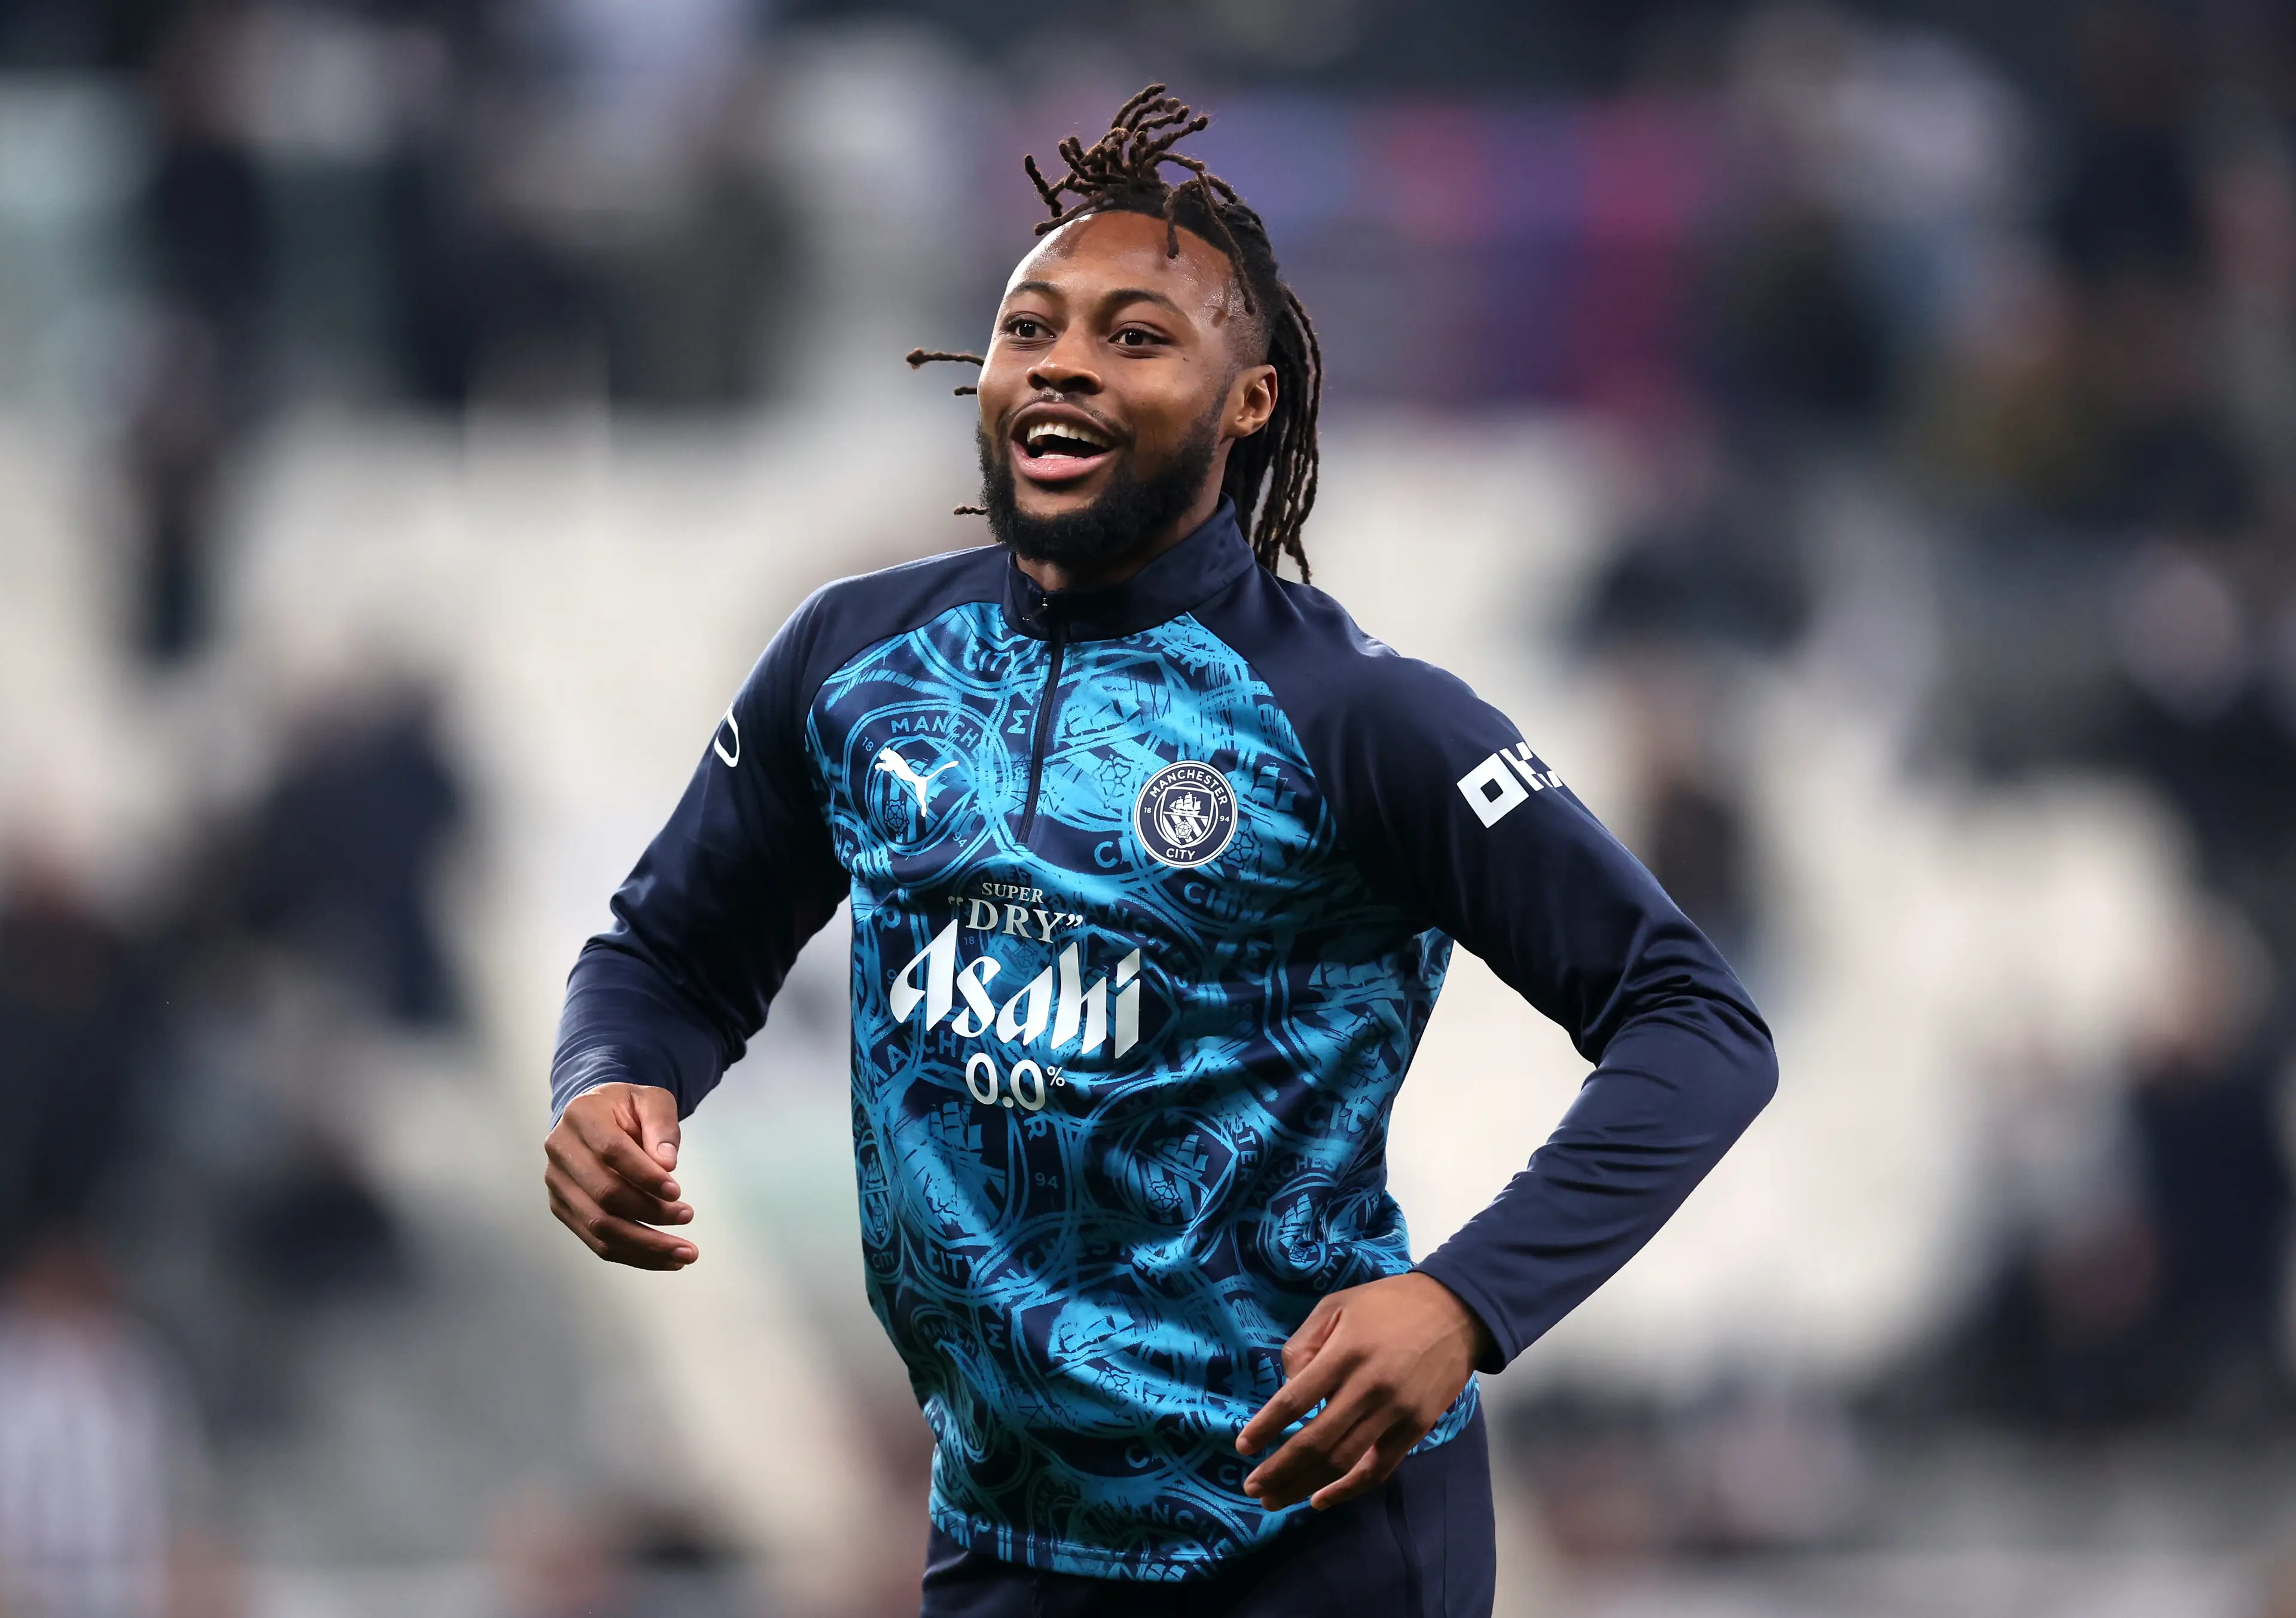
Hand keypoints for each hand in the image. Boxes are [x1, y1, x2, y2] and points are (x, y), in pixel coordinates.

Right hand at [544, 1084, 696, 1269]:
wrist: (595, 1116)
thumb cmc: (626, 1108)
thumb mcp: (652, 1101)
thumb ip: (662, 1125)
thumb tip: (667, 1164)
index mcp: (580, 1116)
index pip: (611, 1152)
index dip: (645, 1176)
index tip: (677, 1192)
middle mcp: (560, 1151)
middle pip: (604, 1195)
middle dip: (650, 1213)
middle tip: (688, 1217)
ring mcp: (557, 1184)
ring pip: (599, 1227)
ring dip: (645, 1246)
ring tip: (684, 1254)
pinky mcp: (563, 1208)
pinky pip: (597, 1242)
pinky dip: (633, 1255)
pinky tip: (665, 1259)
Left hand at [1235, 1271, 1488, 1511]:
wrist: (1455, 1311)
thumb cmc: (1387, 1305)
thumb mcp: (1335, 1305)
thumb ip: (1304, 1344)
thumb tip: (1288, 1387)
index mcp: (1345, 1352)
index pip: (1294, 1400)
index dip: (1265, 1428)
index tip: (1243, 1447)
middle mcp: (1369, 1386)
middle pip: (1315, 1441)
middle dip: (1278, 1469)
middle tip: (1252, 1488)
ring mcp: (1395, 1412)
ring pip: (1343, 1461)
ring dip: (1304, 1485)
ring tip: (1274, 1499)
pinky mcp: (1415, 1428)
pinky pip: (1378, 1469)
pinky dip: (1348, 1490)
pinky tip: (1321, 1499)